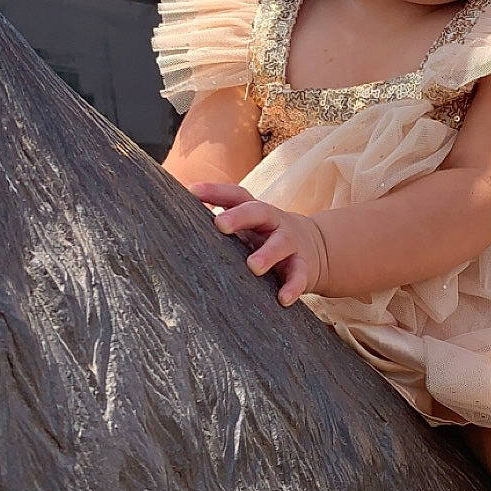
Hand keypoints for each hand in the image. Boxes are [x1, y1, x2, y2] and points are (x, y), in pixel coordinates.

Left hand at [189, 182, 327, 305]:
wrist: (316, 248)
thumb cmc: (266, 237)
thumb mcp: (247, 227)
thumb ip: (222, 224)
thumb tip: (174, 222)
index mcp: (255, 211)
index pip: (236, 195)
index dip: (215, 191)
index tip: (192, 191)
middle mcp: (273, 222)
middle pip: (259, 212)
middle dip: (240, 216)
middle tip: (220, 224)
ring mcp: (290, 243)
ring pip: (281, 243)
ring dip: (268, 253)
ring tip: (254, 266)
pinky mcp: (304, 266)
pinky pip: (300, 275)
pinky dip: (293, 286)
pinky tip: (282, 298)